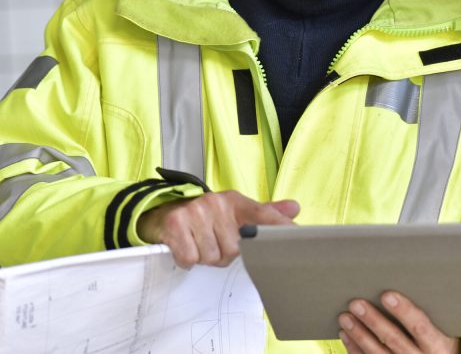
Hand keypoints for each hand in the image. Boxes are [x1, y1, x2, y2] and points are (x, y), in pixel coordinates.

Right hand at [136, 190, 299, 267]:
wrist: (164, 212)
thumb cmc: (206, 217)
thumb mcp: (235, 212)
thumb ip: (265, 214)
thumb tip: (295, 208)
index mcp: (236, 201)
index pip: (263, 214)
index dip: (280, 226)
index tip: (296, 234)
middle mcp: (217, 203)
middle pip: (234, 250)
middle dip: (223, 253)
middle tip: (213, 241)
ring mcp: (196, 212)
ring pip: (212, 257)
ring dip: (205, 257)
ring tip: (199, 243)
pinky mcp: (176, 224)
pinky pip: (191, 258)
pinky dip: (187, 259)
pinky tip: (186, 246)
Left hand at [338, 291, 460, 353]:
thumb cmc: (440, 346)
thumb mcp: (446, 333)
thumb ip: (431, 316)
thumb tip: (407, 282)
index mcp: (438, 346)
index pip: (420, 326)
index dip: (404, 311)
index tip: (387, 295)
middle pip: (393, 339)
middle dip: (373, 320)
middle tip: (356, 304)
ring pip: (377, 353)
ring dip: (359, 335)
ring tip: (345, 317)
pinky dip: (355, 350)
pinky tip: (347, 336)